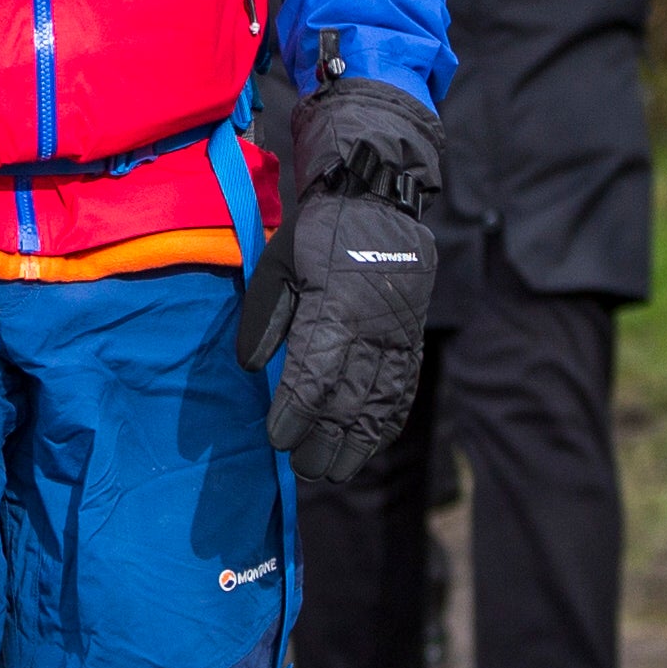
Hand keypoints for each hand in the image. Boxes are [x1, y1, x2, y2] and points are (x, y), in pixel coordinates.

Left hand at [236, 77, 444, 482]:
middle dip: (325, 440)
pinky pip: (405, 387)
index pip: (315, 376)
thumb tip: (252, 369)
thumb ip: (264, 317)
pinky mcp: (414, 335)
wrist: (379, 197)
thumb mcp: (279, 262)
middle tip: (304, 469)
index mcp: (336, 306)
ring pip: (381, 401)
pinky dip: (389, 420)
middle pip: (350, 400)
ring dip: (358, 441)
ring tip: (334, 470)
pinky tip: (372, 442)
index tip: (278, 440)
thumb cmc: (318, 231)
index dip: (296, 414)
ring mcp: (399, 333)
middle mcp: (373, 326)